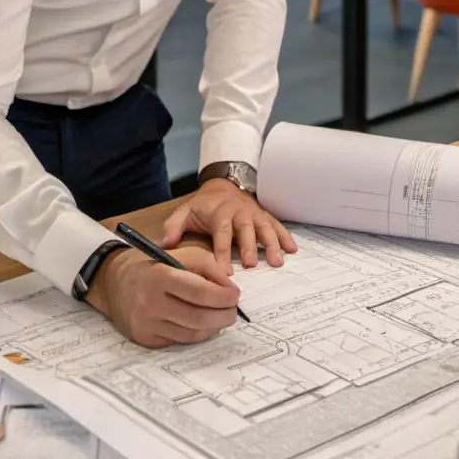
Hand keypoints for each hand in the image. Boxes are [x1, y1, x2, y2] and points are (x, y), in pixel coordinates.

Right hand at [86, 243, 239, 347]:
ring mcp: (146, 324)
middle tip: (233, 311)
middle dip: (224, 315)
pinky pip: (179, 340)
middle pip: (199, 317)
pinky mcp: (145, 339)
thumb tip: (231, 289)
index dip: (224, 296)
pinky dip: (196, 333)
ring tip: (221, 317)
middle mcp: (150, 303)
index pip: (201, 292)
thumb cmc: (154, 265)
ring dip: (213, 327)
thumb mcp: (181, 254)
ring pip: (192, 334)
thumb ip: (209, 267)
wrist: (114, 282)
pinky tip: (202, 324)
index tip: (235, 296)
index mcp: (160, 276)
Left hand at [161, 179, 297, 269]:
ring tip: (277, 261)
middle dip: (249, 247)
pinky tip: (293, 250)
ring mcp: (254, 214)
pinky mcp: (265, 216)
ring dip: (271, 244)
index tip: (224, 273)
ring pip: (264, 228)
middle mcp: (239, 213)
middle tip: (252, 265)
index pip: (221, 236)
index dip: (222, 254)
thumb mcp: (185, 211)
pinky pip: (277, 226)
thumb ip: (174, 226)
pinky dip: (286, 237)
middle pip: (245, 231)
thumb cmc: (204, 205)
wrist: (225, 184)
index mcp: (219, 214)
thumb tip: (165, 244)